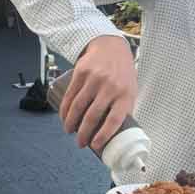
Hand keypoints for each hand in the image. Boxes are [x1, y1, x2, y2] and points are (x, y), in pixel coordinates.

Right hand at [60, 35, 137, 151]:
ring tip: (69, 131)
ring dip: (71, 123)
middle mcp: (110, 87)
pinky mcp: (81, 73)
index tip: (95, 145)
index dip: (103, 135)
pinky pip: (70, 95)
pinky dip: (65, 109)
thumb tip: (118, 133)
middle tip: (80, 143)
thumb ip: (124, 108)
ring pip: (78, 107)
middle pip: (93, 116)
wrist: (111, 47)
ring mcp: (95, 79)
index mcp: (125, 94)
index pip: (114, 120)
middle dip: (83, 133)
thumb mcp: (130, 89)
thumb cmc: (122, 72)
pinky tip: (64, 117)